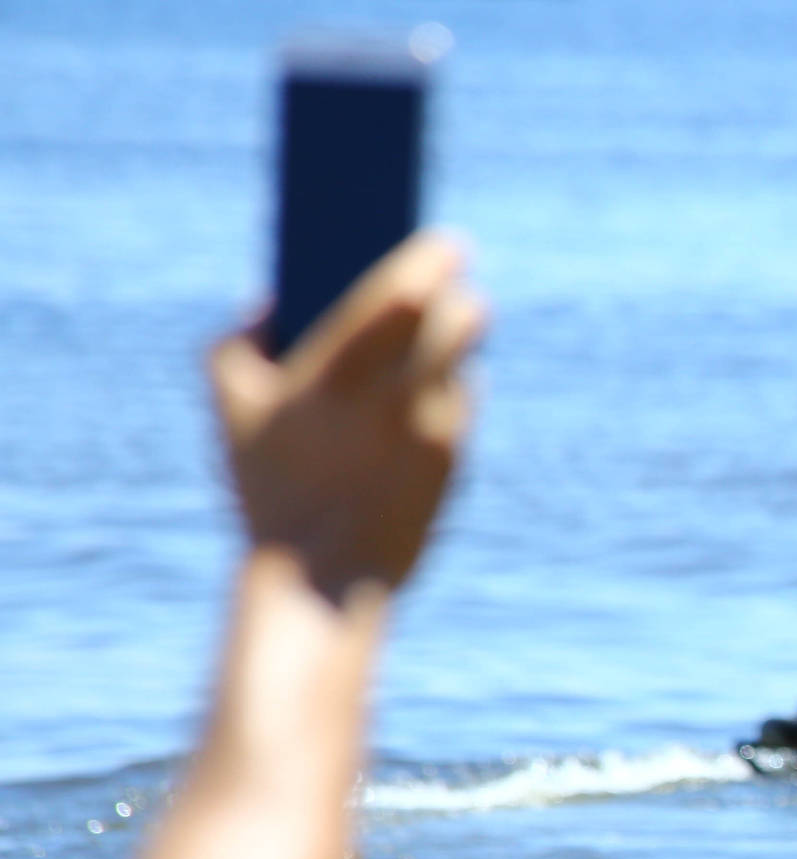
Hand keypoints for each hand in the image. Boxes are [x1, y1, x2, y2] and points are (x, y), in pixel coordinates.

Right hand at [213, 232, 483, 599]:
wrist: (323, 575)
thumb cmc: (270, 487)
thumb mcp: (229, 408)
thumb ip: (237, 341)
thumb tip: (271, 298)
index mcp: (341, 370)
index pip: (406, 292)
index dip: (433, 259)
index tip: (447, 243)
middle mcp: (400, 395)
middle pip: (459, 319)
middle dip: (461, 297)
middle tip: (454, 284)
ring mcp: (435, 430)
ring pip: (465, 361)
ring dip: (459, 342)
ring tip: (449, 328)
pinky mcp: (456, 461)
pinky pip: (465, 404)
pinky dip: (452, 389)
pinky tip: (438, 385)